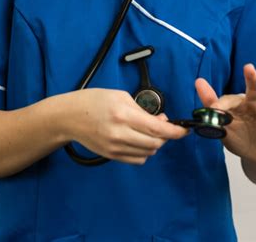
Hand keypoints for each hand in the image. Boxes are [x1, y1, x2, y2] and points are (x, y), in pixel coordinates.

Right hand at [66, 88, 190, 164]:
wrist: (71, 117)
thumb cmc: (95, 101)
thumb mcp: (121, 96)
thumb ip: (142, 109)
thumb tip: (162, 120)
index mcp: (123, 115)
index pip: (157, 128)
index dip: (175, 131)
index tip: (184, 130)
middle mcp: (120, 134)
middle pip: (155, 143)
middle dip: (166, 136)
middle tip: (166, 125)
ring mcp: (115, 148)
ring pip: (148, 153)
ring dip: (156, 143)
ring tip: (151, 131)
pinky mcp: (112, 156)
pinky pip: (137, 159)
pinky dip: (144, 151)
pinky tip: (140, 140)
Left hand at [195, 64, 255, 166]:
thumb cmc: (239, 137)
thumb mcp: (223, 125)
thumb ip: (211, 104)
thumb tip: (198, 81)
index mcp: (240, 103)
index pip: (231, 98)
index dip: (221, 103)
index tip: (213, 108)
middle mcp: (255, 103)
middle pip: (254, 87)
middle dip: (251, 77)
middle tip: (248, 67)